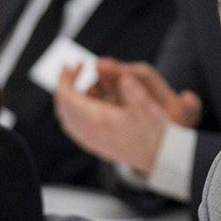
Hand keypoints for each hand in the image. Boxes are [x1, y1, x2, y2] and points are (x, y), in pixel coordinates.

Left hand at [53, 60, 196, 175]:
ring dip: (70, 96)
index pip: (67, 96)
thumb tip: (125, 78)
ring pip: (66, 116)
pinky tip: (91, 98)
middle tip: (76, 68)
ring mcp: (89, 140)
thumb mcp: (148, 109)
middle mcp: (88, 132)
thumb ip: (134, 91)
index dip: (66, 78)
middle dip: (66, 84)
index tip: (77, 63)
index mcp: (96, 121)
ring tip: (86, 82)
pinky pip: (73, 125)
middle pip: (62, 105)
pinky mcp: (93, 144)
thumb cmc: (153, 133)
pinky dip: (75, 108)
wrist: (157, 157)